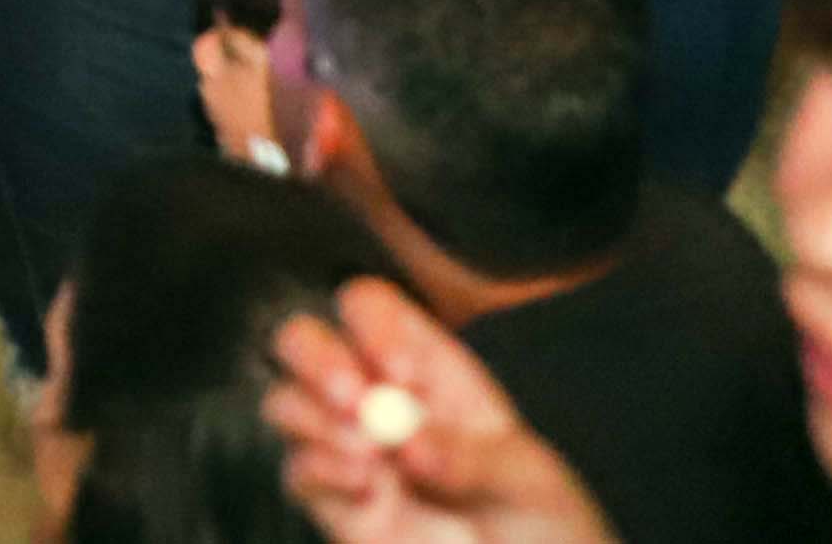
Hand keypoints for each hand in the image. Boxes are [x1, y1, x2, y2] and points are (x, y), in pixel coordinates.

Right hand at [261, 283, 612, 543]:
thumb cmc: (543, 522)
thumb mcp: (526, 481)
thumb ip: (466, 458)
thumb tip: (408, 442)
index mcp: (428, 369)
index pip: (371, 309)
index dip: (373, 326)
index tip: (402, 375)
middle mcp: (377, 400)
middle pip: (305, 342)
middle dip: (316, 359)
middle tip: (353, 400)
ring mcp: (352, 450)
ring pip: (287, 403)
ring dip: (315, 420)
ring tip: (369, 458)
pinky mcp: (336, 504)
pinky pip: (297, 471)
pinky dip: (319, 472)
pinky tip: (366, 490)